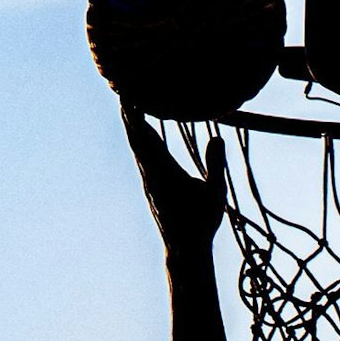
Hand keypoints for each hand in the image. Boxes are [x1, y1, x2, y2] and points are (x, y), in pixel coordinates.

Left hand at [121, 104, 227, 255]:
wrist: (184, 249)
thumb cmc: (201, 222)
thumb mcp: (214, 193)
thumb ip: (215, 164)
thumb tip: (217, 137)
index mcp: (164, 172)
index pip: (146, 137)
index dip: (137, 115)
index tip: (131, 96)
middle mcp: (151, 174)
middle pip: (136, 138)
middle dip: (129, 115)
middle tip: (122, 91)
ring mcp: (149, 181)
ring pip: (136, 149)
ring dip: (132, 127)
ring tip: (128, 109)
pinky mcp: (151, 188)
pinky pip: (141, 158)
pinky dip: (139, 142)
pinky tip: (141, 139)